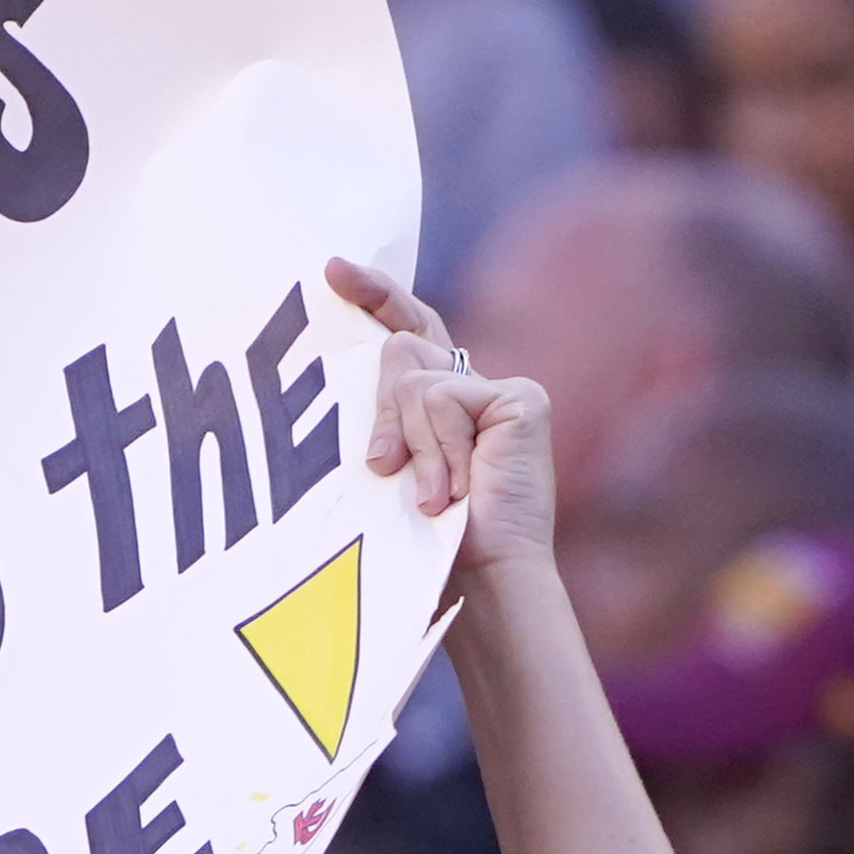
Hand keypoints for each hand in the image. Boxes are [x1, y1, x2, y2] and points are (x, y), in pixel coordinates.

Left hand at [330, 254, 554, 632]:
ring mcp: (503, 391)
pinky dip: (439, 449)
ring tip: (432, 499)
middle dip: (381, 411)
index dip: (375, 296)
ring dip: (411, 446)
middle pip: (400, 350)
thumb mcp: (390, 471)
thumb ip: (383, 417)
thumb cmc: (428, 547)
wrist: (481, 583)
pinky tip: (459, 489)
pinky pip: (443, 397)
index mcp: (443, 405)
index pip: (408, 331)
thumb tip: (370, 363)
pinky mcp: (520, 399)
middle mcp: (475, 388)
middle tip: (384, 470)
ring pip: (414, 379)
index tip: (333, 270)